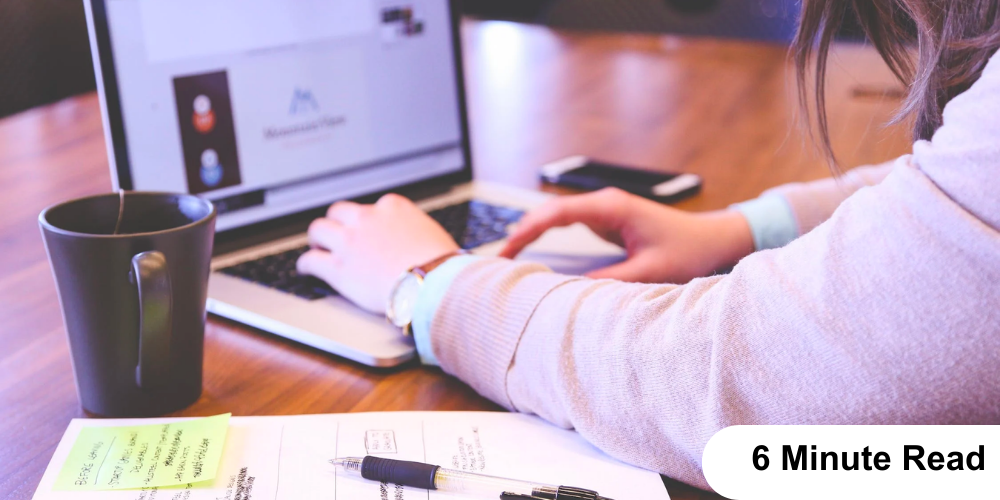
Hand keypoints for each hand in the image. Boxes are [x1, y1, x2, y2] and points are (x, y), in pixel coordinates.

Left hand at [297, 193, 458, 313]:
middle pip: (339, 211)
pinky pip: (311, 260)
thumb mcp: (432, 234)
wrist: (432, 283)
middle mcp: (367, 218)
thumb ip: (415, 231)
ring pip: (319, 229)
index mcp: (392, 207)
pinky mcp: (338, 268)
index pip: (372, 207)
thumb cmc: (441, 264)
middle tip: (336, 234)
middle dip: (336, 222)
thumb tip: (417, 241)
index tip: (366, 229)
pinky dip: (306, 264)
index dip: (366, 220)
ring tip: (317, 247)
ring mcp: (350, 242)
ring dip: (317, 238)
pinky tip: (306, 270)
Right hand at [500, 188, 753, 283]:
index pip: (557, 213)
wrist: (713, 239)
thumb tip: (571, 292)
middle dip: (521, 232)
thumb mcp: (650, 271)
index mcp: (611, 208)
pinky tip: (532, 252)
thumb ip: (610, 281)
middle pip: (549, 212)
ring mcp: (604, 211)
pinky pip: (568, 225)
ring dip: (531, 233)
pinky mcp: (607, 221)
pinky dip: (547, 237)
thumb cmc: (689, 251)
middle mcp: (604, 204)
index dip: (528, 230)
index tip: (507, 250)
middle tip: (497, 260)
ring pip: (555, 218)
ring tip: (506, 258)